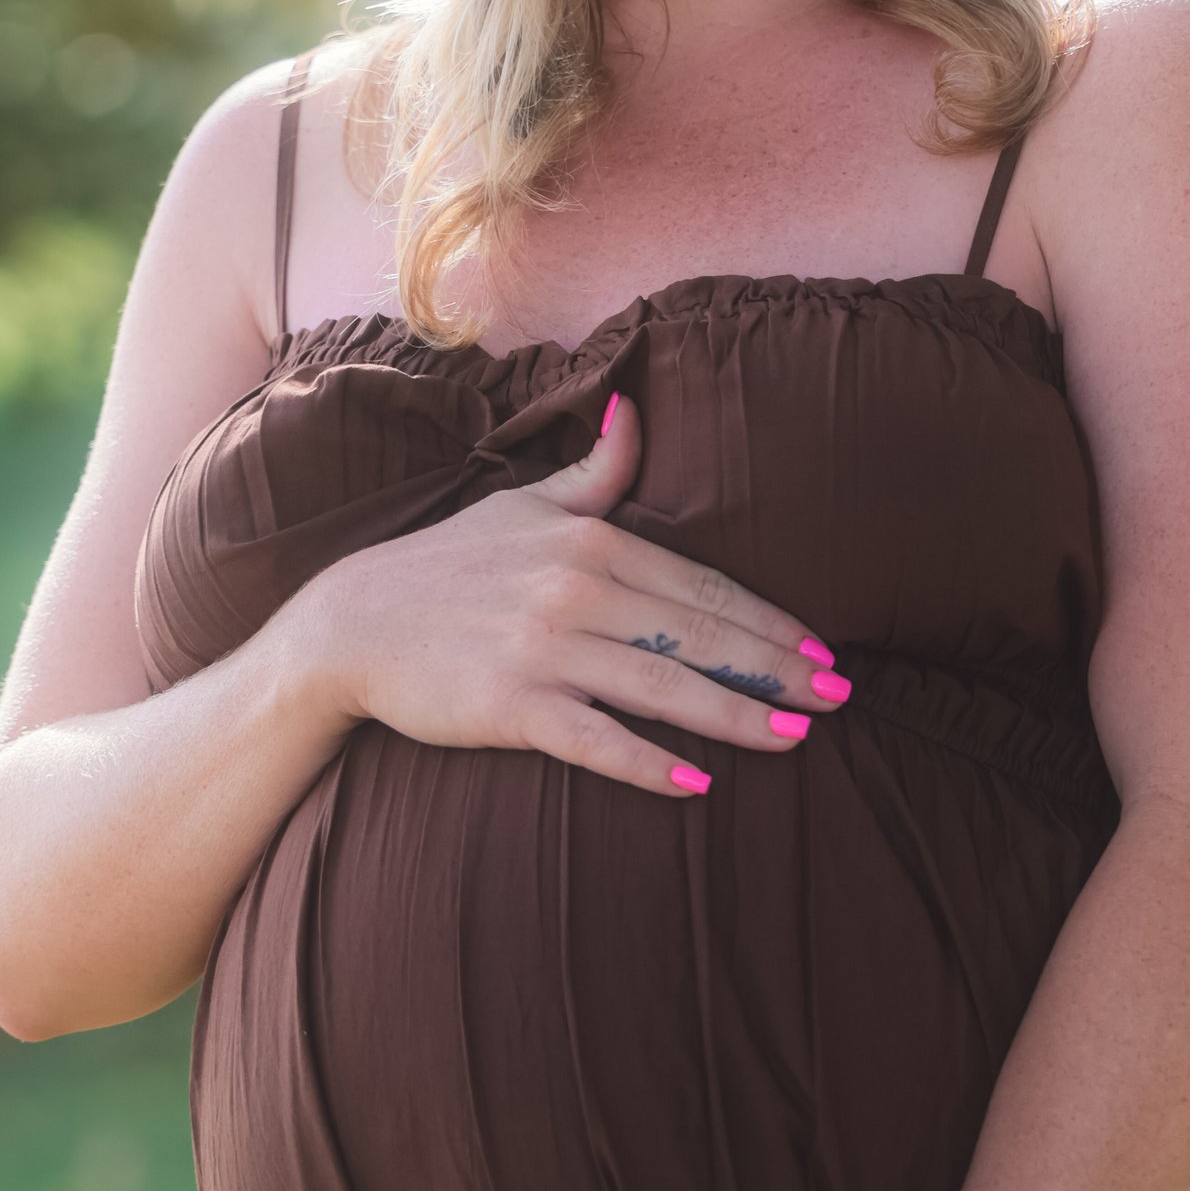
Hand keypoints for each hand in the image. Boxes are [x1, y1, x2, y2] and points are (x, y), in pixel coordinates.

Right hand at [306, 391, 849, 797]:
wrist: (350, 624)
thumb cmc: (446, 567)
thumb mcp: (521, 506)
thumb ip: (595, 472)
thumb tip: (635, 406)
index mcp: (589, 541)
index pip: (703, 585)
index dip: (770, 622)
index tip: (824, 652)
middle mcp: (574, 590)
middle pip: (698, 632)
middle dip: (776, 668)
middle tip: (839, 700)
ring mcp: (541, 649)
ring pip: (661, 685)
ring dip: (735, 715)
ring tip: (794, 739)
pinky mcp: (507, 706)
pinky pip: (592, 738)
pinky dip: (645, 762)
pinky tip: (695, 784)